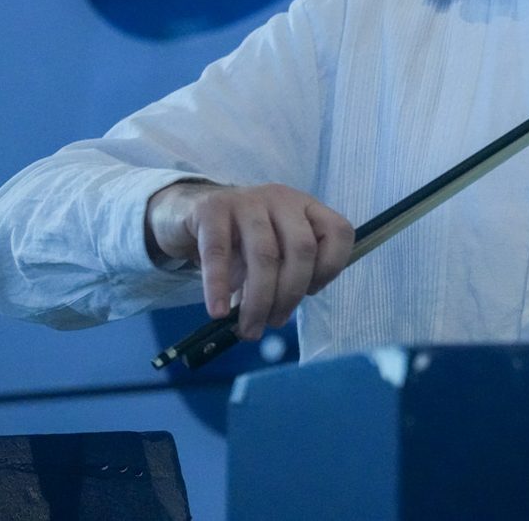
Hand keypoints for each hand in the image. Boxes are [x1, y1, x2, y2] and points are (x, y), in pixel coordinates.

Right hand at [145, 181, 354, 339]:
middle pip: (302, 250)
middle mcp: (282, 199)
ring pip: (264, 255)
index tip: (310, 294)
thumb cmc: (240, 239)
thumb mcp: (273, 249)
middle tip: (274, 323)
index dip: (331, 268)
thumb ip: (286, 273)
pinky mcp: (212, 209)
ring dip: (259, 300)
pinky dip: (219, 287)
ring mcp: (247, 200)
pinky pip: (219, 252)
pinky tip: (218, 311)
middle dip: (291, 294)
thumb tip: (280, 314)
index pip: (339, 232)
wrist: (189, 211)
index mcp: (306, 207)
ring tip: (248, 329)